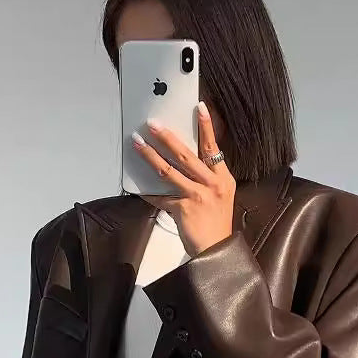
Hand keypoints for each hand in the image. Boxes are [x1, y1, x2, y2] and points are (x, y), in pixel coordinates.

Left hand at [132, 102, 236, 255]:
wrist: (216, 250)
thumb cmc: (216, 223)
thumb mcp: (220, 195)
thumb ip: (207, 178)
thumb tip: (185, 161)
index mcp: (222, 178)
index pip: (213, 148)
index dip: (206, 127)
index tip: (199, 107)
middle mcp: (211, 184)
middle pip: (186, 155)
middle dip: (167, 138)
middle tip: (153, 124)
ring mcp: (196, 196)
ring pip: (169, 171)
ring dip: (151, 156)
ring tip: (138, 143)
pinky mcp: (182, 209)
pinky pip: (160, 197)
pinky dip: (147, 192)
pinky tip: (135, 185)